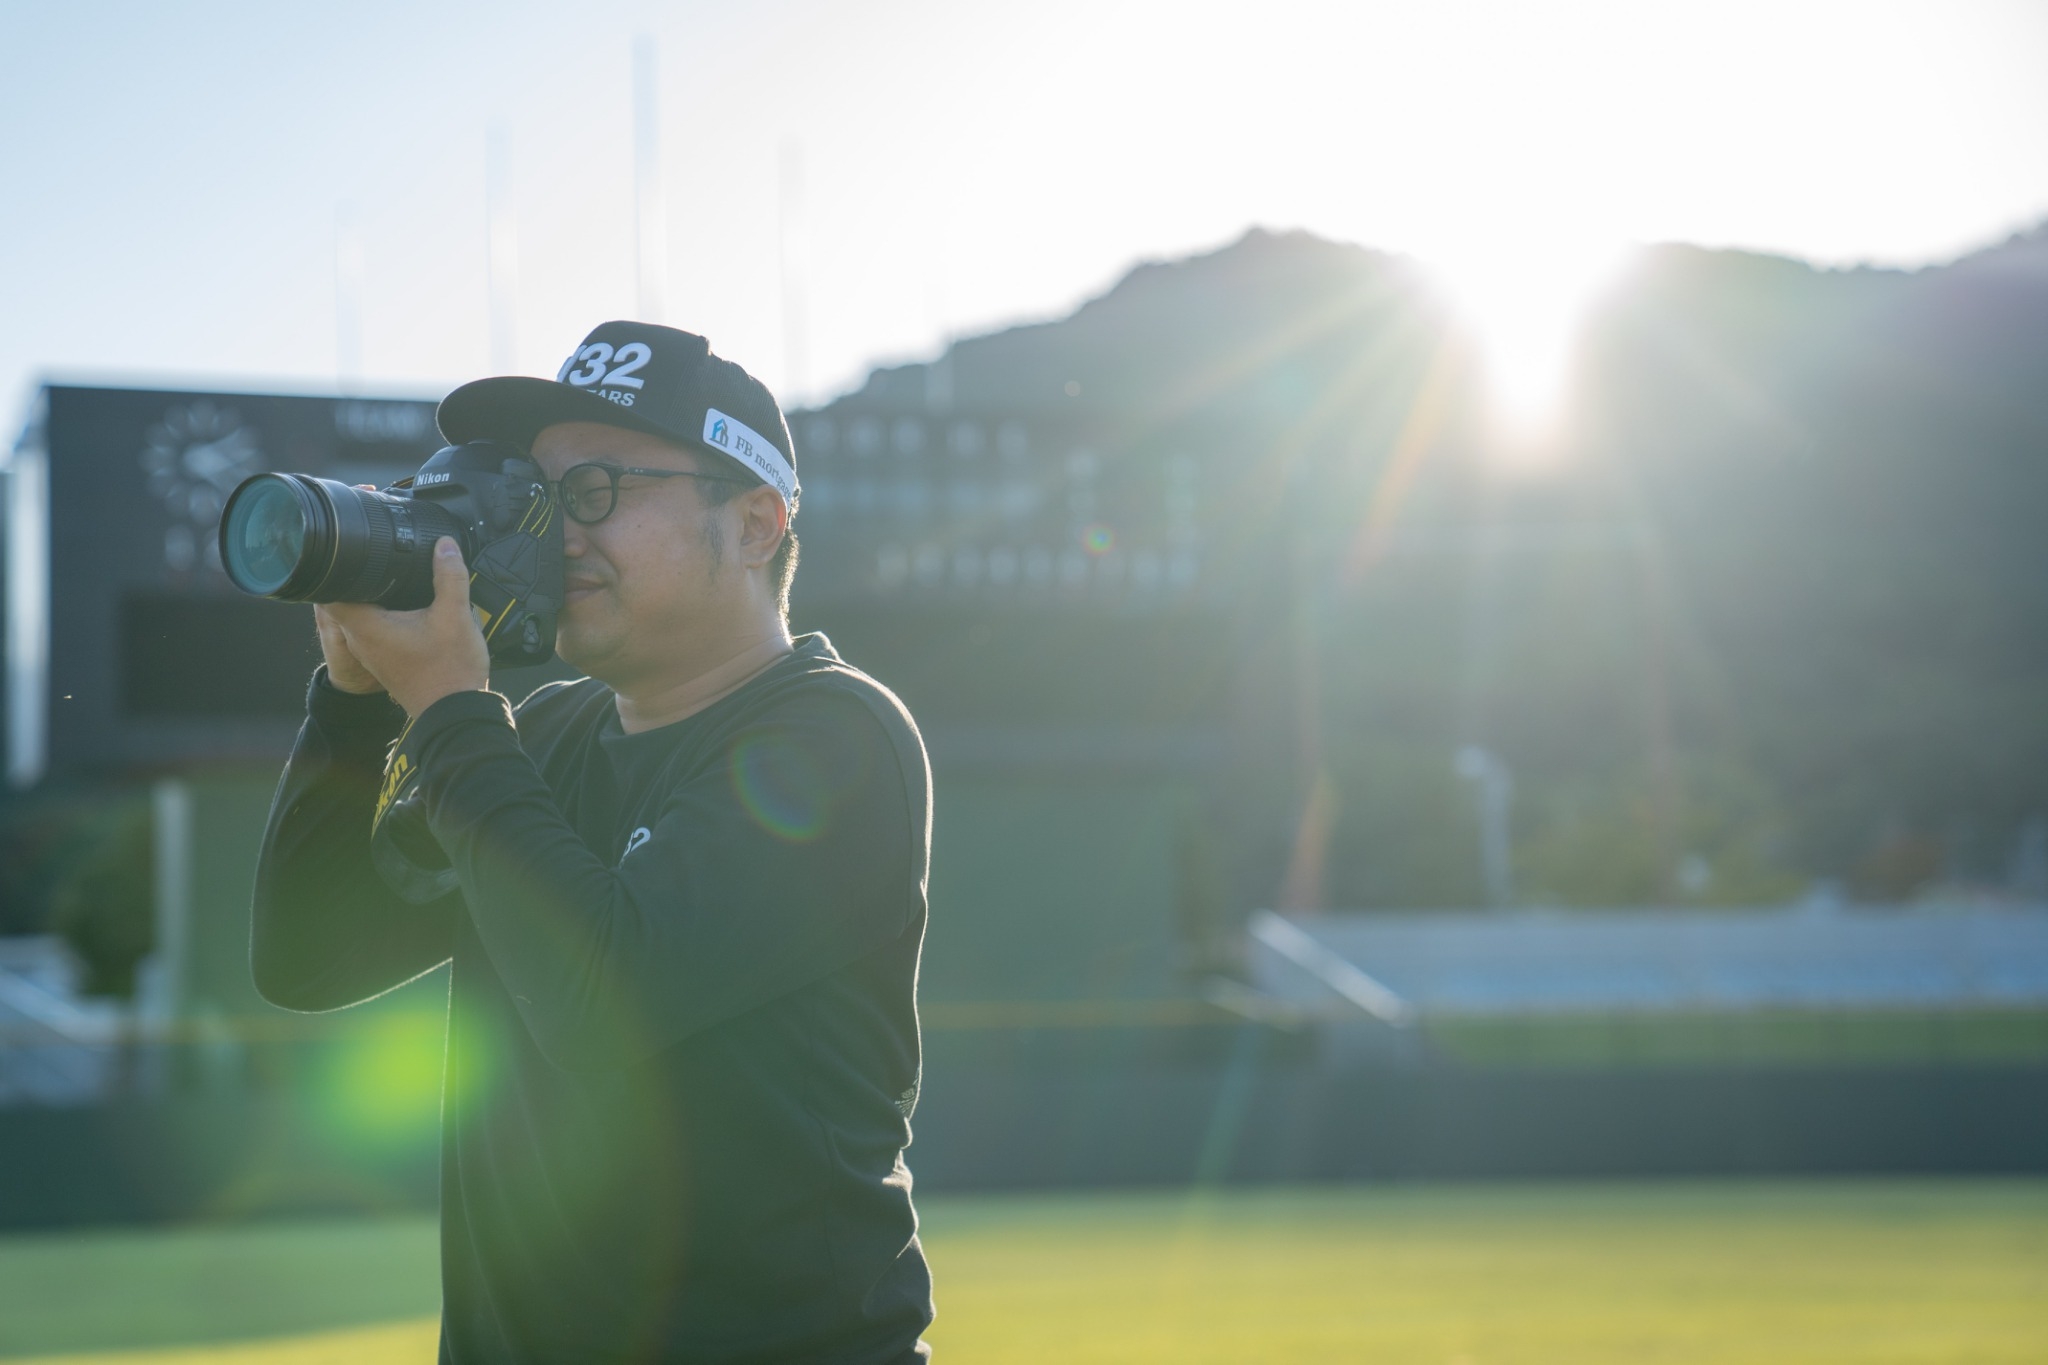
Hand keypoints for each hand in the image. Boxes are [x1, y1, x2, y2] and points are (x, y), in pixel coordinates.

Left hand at [321, 538, 489, 717]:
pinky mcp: (385, 663)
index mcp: (367, 627)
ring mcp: (371, 655)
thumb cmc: (450, 671)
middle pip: (344, 601)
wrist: (456, 714)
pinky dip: (383, 617)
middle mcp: (361, 642)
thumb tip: (445, 545)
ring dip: (371, 600)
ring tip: (392, 579)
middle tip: (376, 558)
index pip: (330, 591)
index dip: (336, 569)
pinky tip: (406, 609)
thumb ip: (449, 576)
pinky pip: (374, 631)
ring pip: (360, 617)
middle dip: (357, 579)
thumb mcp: (455, 616)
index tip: (346, 552)